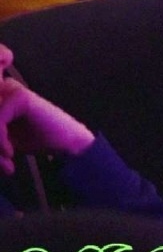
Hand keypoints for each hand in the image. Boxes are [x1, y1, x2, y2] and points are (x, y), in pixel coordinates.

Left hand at [0, 49, 95, 173]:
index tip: (3, 160)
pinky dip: (0, 141)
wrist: (67, 144)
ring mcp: (11, 90)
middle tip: (2, 164)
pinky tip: (11, 153)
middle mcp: (3, 88)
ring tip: (4, 162)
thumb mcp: (1, 140)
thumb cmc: (34, 141)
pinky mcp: (20, 97)